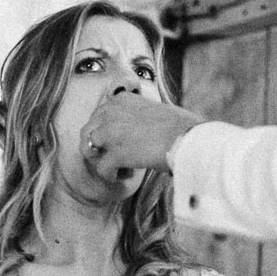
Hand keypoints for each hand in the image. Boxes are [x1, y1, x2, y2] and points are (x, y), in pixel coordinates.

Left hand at [80, 94, 202, 178]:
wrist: (189, 138)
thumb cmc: (181, 127)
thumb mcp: (153, 110)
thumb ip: (135, 116)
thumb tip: (130, 133)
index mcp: (121, 99)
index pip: (99, 116)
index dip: (106, 132)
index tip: (122, 141)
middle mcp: (111, 112)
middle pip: (87, 132)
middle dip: (98, 147)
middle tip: (115, 157)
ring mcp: (110, 132)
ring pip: (88, 149)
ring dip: (101, 160)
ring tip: (120, 166)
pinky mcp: (115, 154)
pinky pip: (101, 169)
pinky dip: (111, 176)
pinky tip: (126, 175)